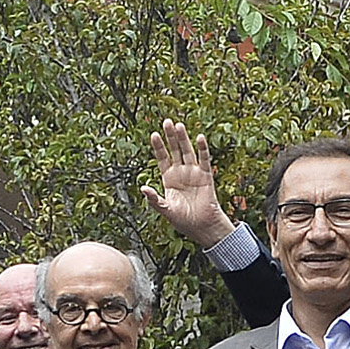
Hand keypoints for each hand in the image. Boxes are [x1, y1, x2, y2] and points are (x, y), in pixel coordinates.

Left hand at [149, 121, 235, 248]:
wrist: (201, 227)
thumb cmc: (183, 220)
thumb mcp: (165, 209)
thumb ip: (154, 199)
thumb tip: (143, 189)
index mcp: (169, 179)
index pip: (162, 158)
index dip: (158, 147)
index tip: (154, 134)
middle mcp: (181, 173)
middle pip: (175, 150)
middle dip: (170, 136)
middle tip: (166, 121)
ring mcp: (193, 173)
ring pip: (187, 151)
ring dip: (183, 139)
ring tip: (178, 125)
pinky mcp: (206, 176)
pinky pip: (204, 160)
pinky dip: (202, 149)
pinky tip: (199, 138)